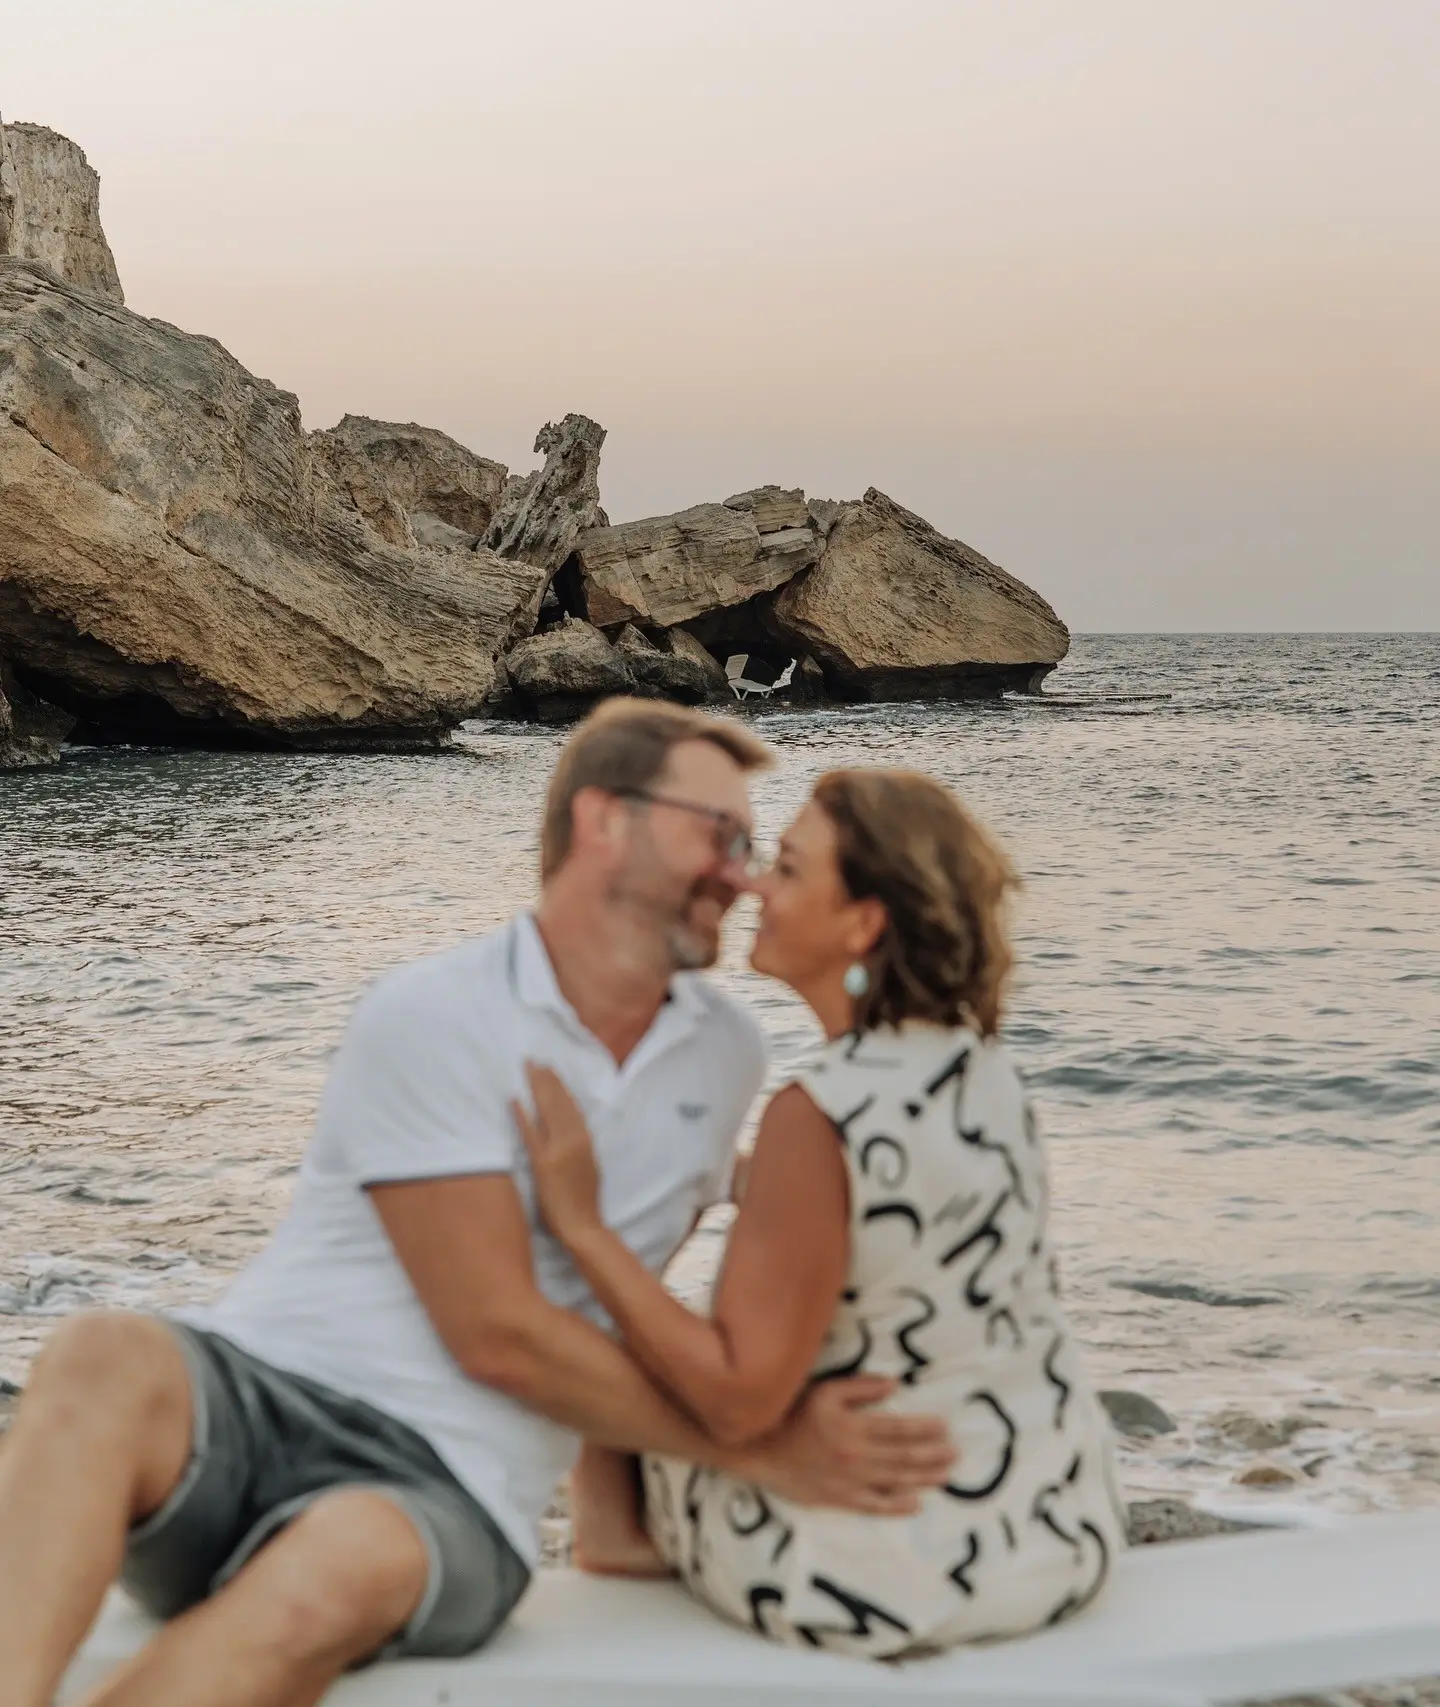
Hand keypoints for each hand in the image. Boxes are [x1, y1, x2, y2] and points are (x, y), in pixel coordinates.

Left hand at [512, 1062, 603, 1240]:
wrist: (582, 1227)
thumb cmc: (584, 1201)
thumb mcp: (589, 1166)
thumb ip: (578, 1146)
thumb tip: (568, 1129)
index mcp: (585, 1141)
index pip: (571, 1105)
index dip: (560, 1085)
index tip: (550, 1068)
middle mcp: (574, 1141)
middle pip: (559, 1102)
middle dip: (547, 1079)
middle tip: (535, 1059)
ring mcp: (558, 1151)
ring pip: (547, 1111)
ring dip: (537, 1087)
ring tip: (528, 1069)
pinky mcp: (543, 1164)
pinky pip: (530, 1134)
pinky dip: (521, 1115)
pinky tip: (512, 1099)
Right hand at [741, 1376, 954, 1515]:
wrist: (760, 1447)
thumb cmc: (792, 1412)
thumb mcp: (825, 1390)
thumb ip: (860, 1387)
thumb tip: (894, 1386)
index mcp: (854, 1427)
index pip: (898, 1428)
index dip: (924, 1428)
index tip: (945, 1426)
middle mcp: (856, 1456)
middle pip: (902, 1457)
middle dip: (932, 1454)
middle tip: (956, 1453)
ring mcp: (849, 1481)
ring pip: (894, 1481)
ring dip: (923, 1478)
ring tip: (946, 1475)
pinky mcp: (839, 1499)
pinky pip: (874, 1506)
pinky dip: (896, 1506)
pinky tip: (916, 1504)